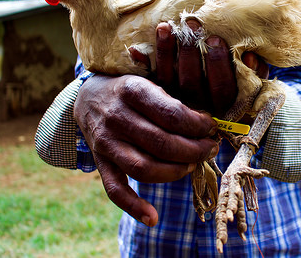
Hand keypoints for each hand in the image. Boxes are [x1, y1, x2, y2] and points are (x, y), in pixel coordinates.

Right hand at [74, 74, 218, 226]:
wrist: (88, 96)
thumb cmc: (129, 91)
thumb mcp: (149, 83)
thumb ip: (173, 102)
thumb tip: (206, 126)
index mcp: (133, 91)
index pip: (172, 114)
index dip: (198, 125)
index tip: (212, 128)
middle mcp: (117, 117)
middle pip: (162, 143)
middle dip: (194, 150)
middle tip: (210, 148)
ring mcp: (106, 142)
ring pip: (144, 168)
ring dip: (175, 172)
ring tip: (193, 165)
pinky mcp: (100, 162)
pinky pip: (115, 189)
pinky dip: (133, 206)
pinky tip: (152, 218)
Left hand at [153, 21, 268, 115]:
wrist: (213, 125)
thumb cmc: (240, 95)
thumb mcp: (253, 87)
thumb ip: (255, 74)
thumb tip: (250, 57)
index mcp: (224, 106)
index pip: (222, 88)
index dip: (218, 64)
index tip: (215, 39)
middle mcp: (199, 108)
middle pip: (192, 84)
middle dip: (191, 53)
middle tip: (191, 26)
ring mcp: (179, 104)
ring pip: (170, 82)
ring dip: (168, 53)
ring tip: (166, 26)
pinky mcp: (162, 98)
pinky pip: (152, 82)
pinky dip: (145, 64)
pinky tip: (136, 47)